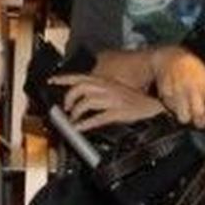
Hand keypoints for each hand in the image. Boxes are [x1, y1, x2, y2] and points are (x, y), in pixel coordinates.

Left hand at [49, 73, 165, 129]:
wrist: (152, 105)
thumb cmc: (133, 98)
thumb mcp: (114, 88)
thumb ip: (98, 89)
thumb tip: (82, 96)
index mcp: (104, 80)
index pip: (80, 76)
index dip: (63, 78)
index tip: (51, 81)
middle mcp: (106, 87)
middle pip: (80, 88)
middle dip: (69, 98)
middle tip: (67, 108)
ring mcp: (112, 99)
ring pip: (86, 102)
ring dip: (76, 112)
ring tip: (73, 119)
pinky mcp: (117, 112)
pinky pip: (97, 118)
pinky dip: (85, 124)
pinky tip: (79, 128)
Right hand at [150, 47, 204, 131]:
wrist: (171, 58)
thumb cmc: (193, 70)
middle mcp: (193, 90)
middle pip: (199, 117)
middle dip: (201, 123)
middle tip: (200, 121)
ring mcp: (179, 93)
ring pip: (184, 118)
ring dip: (186, 118)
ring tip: (186, 112)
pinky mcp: (166, 95)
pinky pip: (171, 111)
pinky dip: (174, 110)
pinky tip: (176, 102)